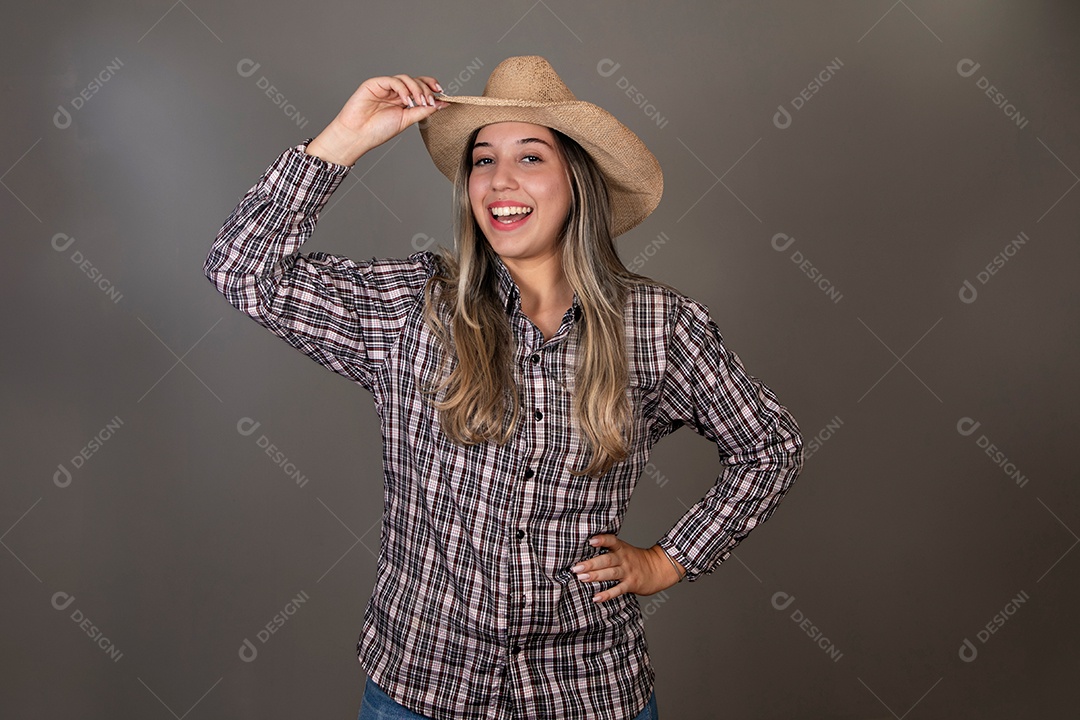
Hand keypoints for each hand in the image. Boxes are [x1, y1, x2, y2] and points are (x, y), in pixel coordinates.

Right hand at [306, 74, 449, 165]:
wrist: (358, 135)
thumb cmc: (378, 130)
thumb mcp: (406, 120)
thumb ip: (423, 111)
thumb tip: (442, 104)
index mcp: (402, 100)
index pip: (420, 86)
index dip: (431, 86)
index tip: (442, 93)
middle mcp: (394, 92)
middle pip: (415, 81)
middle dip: (425, 89)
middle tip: (430, 102)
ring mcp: (384, 87)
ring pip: (406, 79)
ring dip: (416, 89)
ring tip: (419, 102)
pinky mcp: (374, 84)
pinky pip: (393, 81)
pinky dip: (403, 89)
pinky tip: (406, 101)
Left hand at [571, 535, 685, 602]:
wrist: (659, 569)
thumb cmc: (636, 560)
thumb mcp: (625, 550)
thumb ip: (609, 551)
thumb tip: (585, 554)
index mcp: (622, 548)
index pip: (611, 541)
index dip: (602, 540)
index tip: (591, 540)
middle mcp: (624, 559)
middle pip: (607, 560)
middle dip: (590, 563)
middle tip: (576, 568)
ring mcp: (628, 572)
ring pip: (610, 573)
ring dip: (595, 576)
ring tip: (582, 578)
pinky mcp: (631, 584)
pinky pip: (618, 590)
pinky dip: (607, 594)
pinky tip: (596, 597)